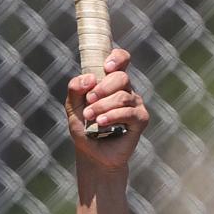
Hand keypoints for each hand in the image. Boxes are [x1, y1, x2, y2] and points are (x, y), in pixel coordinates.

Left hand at [64, 48, 149, 168]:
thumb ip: (75, 89)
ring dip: (103, 106)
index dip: (117, 58)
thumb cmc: (84, 128)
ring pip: (122, 96)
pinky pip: (129, 112)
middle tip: (88, 101)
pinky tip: (101, 123)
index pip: (122, 60)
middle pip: (121, 77)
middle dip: (102, 89)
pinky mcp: (141, 119)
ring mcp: (135, 104)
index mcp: (111, 82)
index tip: (106, 67)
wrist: (92, 155)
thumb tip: (90, 78)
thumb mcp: (72, 107)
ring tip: (90, 117)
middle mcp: (126, 90)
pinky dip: (113, 116)